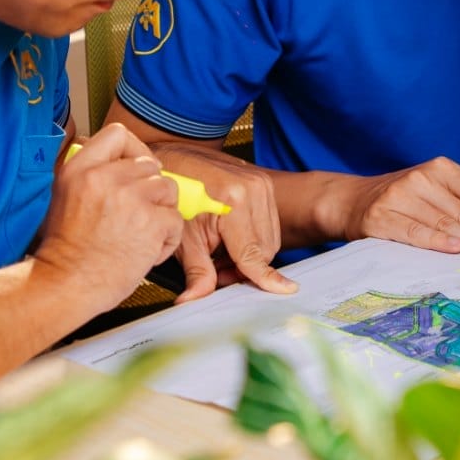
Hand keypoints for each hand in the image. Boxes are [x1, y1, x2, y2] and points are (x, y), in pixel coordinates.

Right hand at [36, 123, 182, 305]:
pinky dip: (167, 239)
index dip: (134, 150)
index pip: (117, 134)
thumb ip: (89, 175)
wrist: (64, 285)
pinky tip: (147, 251)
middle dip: (150, 190)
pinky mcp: (150, 222)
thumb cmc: (65, 252)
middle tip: (138, 214)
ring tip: (142, 233)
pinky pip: (176, 219)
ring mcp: (129, 198)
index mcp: (80, 169)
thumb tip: (120, 163)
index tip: (135, 169)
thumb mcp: (63, 197)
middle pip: (149, 165)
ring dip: (161, 212)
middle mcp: (104, 177)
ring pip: (168, 189)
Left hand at [156, 144, 296, 302]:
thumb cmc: (175, 195)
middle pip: (265, 249)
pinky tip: (229, 236)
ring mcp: (261, 182)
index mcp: (234, 201)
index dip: (264, 276)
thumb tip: (193, 301)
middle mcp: (254, 188)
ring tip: (219, 249)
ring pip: (269, 237)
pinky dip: (252, 236)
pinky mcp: (263, 181)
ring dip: (249, 252)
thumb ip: (196, 272)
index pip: (253, 252)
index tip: (284, 290)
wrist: (174, 159)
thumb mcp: (182, 238)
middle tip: (216, 268)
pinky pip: (268, 221)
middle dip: (244, 267)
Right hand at [335, 156, 459, 255]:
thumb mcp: (439, 188)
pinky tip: (455, 248)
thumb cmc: (403, 197)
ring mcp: (400, 196)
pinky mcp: (382, 217)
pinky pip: (415, 231)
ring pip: (444, 223)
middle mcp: (420, 178)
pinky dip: (436, 240)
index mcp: (440, 168)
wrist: (352, 201)